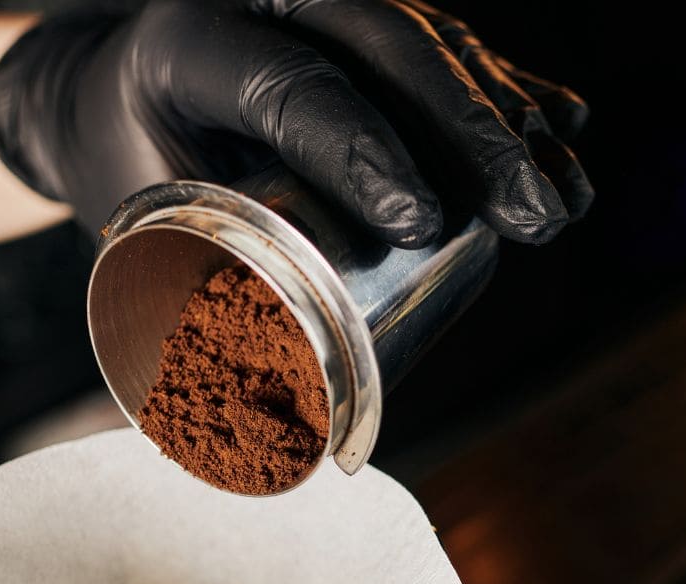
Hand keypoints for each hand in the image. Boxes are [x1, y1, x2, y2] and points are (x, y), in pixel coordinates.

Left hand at [0, 0, 592, 246]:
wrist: (124, 95)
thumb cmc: (131, 172)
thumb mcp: (121, 218)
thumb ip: (160, 295)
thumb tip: (203, 438)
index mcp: (189, 41)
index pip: (286, 86)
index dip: (358, 149)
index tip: (419, 225)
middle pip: (388, 44)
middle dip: (472, 133)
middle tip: (528, 215)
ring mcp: (329, 3)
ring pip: (436, 41)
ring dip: (511, 122)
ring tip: (562, 201)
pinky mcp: (375, 23)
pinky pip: (456, 47)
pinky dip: (514, 91)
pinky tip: (565, 127)